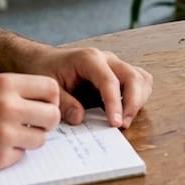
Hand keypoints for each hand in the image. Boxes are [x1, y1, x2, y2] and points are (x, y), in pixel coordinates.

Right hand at [0, 74, 60, 177]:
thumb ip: (12, 92)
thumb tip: (45, 101)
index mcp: (4, 84)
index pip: (51, 89)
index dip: (50, 99)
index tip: (42, 106)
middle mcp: (8, 107)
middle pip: (53, 115)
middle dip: (45, 122)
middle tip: (31, 125)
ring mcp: (4, 134)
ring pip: (41, 139)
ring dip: (28, 140)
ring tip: (5, 136)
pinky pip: (21, 156)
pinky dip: (10, 154)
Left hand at [25, 46, 153, 127]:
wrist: (44, 59)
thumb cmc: (45, 70)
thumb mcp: (48, 87)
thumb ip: (63, 102)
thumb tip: (79, 118)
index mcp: (89, 59)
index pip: (110, 81)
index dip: (115, 103)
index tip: (115, 124)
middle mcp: (107, 59)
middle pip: (133, 77)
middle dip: (133, 103)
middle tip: (122, 125)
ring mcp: (115, 64)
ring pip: (140, 78)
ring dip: (138, 100)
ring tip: (124, 120)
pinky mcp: (119, 72)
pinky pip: (139, 81)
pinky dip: (138, 96)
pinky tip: (126, 111)